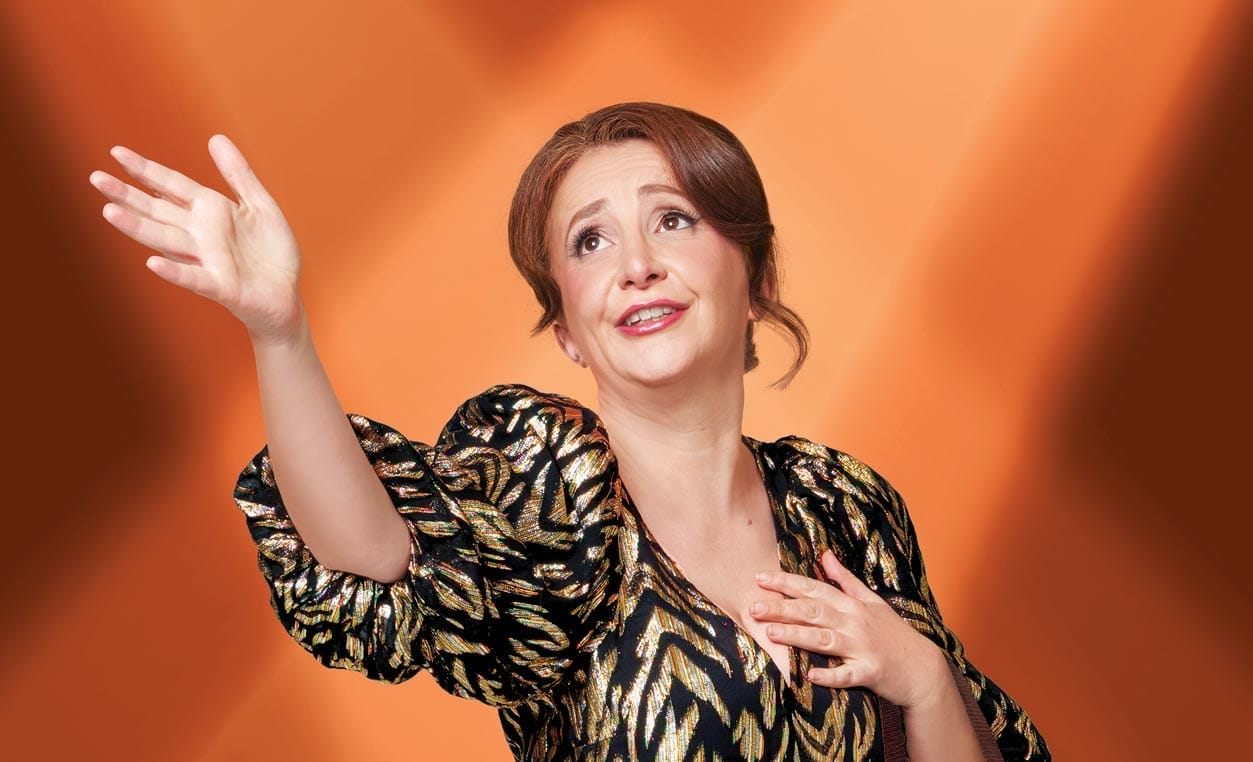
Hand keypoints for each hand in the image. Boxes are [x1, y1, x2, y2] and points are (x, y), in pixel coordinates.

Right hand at [89, 135, 303, 343]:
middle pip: (158, 211)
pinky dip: (174, 271)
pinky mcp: (220, 286)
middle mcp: (201, 234)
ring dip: (138, 228)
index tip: (116, 152)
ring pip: (166, 241)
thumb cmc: (271, 253)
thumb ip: (238, 174)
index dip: (146, 170)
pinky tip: (152, 263)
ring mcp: (207, 260)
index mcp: (210, 211)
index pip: (171, 185)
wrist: (286, 296)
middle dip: (128, 196)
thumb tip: (215, 138)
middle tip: (96, 178)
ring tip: (109, 212)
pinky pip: (194, 278)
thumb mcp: (260, 205)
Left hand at [751, 549, 949, 708]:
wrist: (922, 667)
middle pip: (814, 612)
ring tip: (771, 634)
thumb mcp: (871, 600)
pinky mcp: (870, 672)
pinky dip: (830, 675)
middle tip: (754, 607)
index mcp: (852, 604)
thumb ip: (844, 578)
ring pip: (824, 639)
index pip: (814, 588)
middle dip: (782, 608)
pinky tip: (809, 675)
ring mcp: (862, 647)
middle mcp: (855, 622)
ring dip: (797, 636)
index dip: (786, 583)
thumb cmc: (893, 633)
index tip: (760, 578)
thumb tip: (823, 554)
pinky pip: (847, 674)